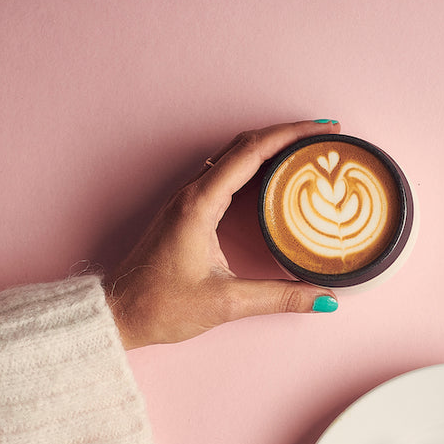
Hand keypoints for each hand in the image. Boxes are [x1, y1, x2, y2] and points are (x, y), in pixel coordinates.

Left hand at [105, 120, 340, 348]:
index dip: (291, 135)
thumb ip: (279, 297)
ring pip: (235, 155)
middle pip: (245, 144)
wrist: (118, 313)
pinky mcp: (190, 212)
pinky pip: (227, 174)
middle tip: (325, 134)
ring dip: (272, 145)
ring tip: (307, 148)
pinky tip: (275, 175)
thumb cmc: (159, 305)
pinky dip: (256, 164)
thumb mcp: (226, 303)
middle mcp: (193, 194)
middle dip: (287, 133)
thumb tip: (325, 297)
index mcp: (200, 205)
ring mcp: (189, 200)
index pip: (252, 152)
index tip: (324, 129)